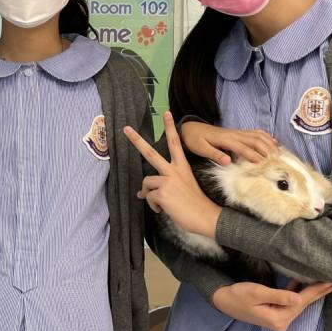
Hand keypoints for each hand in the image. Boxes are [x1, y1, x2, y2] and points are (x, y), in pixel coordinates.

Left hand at [124, 112, 221, 239]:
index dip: (170, 128)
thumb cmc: (195, 205)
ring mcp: (168, 180)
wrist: (206, 217)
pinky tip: (164, 210)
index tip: (166, 113)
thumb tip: (141, 193)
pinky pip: (148, 198)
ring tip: (164, 204)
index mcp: (182, 167)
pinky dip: (154, 206)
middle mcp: (174, 171)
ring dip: (150, 196)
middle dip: (136, 140)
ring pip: (147, 183)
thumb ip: (163, 187)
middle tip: (125, 129)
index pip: (175, 143)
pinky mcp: (162, 193)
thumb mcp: (181, 190)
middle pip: (150, 152)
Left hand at [180, 119, 277, 165]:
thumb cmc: (195, 140)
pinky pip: (255, 132)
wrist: (191, 129)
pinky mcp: (238, 132)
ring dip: (269, 142)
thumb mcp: (201, 149)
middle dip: (267, 149)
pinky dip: (266, 136)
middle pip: (255, 140)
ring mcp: (237, 132)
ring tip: (279, 152)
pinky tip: (273, 142)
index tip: (263, 164)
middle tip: (276, 160)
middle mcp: (234, 134)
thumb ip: (214, 154)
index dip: (253, 155)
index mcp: (226, 139)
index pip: (243, 148)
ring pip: (257, 135)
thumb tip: (228, 161)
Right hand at [212, 279, 331, 330]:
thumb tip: (299, 298)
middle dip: (318, 293)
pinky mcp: (275, 315)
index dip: (316, 291)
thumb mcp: (257, 293)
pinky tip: (303, 285)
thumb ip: (279, 295)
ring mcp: (279, 320)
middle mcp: (281, 322)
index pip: (301, 302)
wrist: (223, 301)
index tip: (330, 282)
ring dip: (310, 293)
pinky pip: (291, 303)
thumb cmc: (238, 295)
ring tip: (326, 284)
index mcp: (278, 318)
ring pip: (298, 304)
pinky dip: (298, 294)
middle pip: (303, 305)